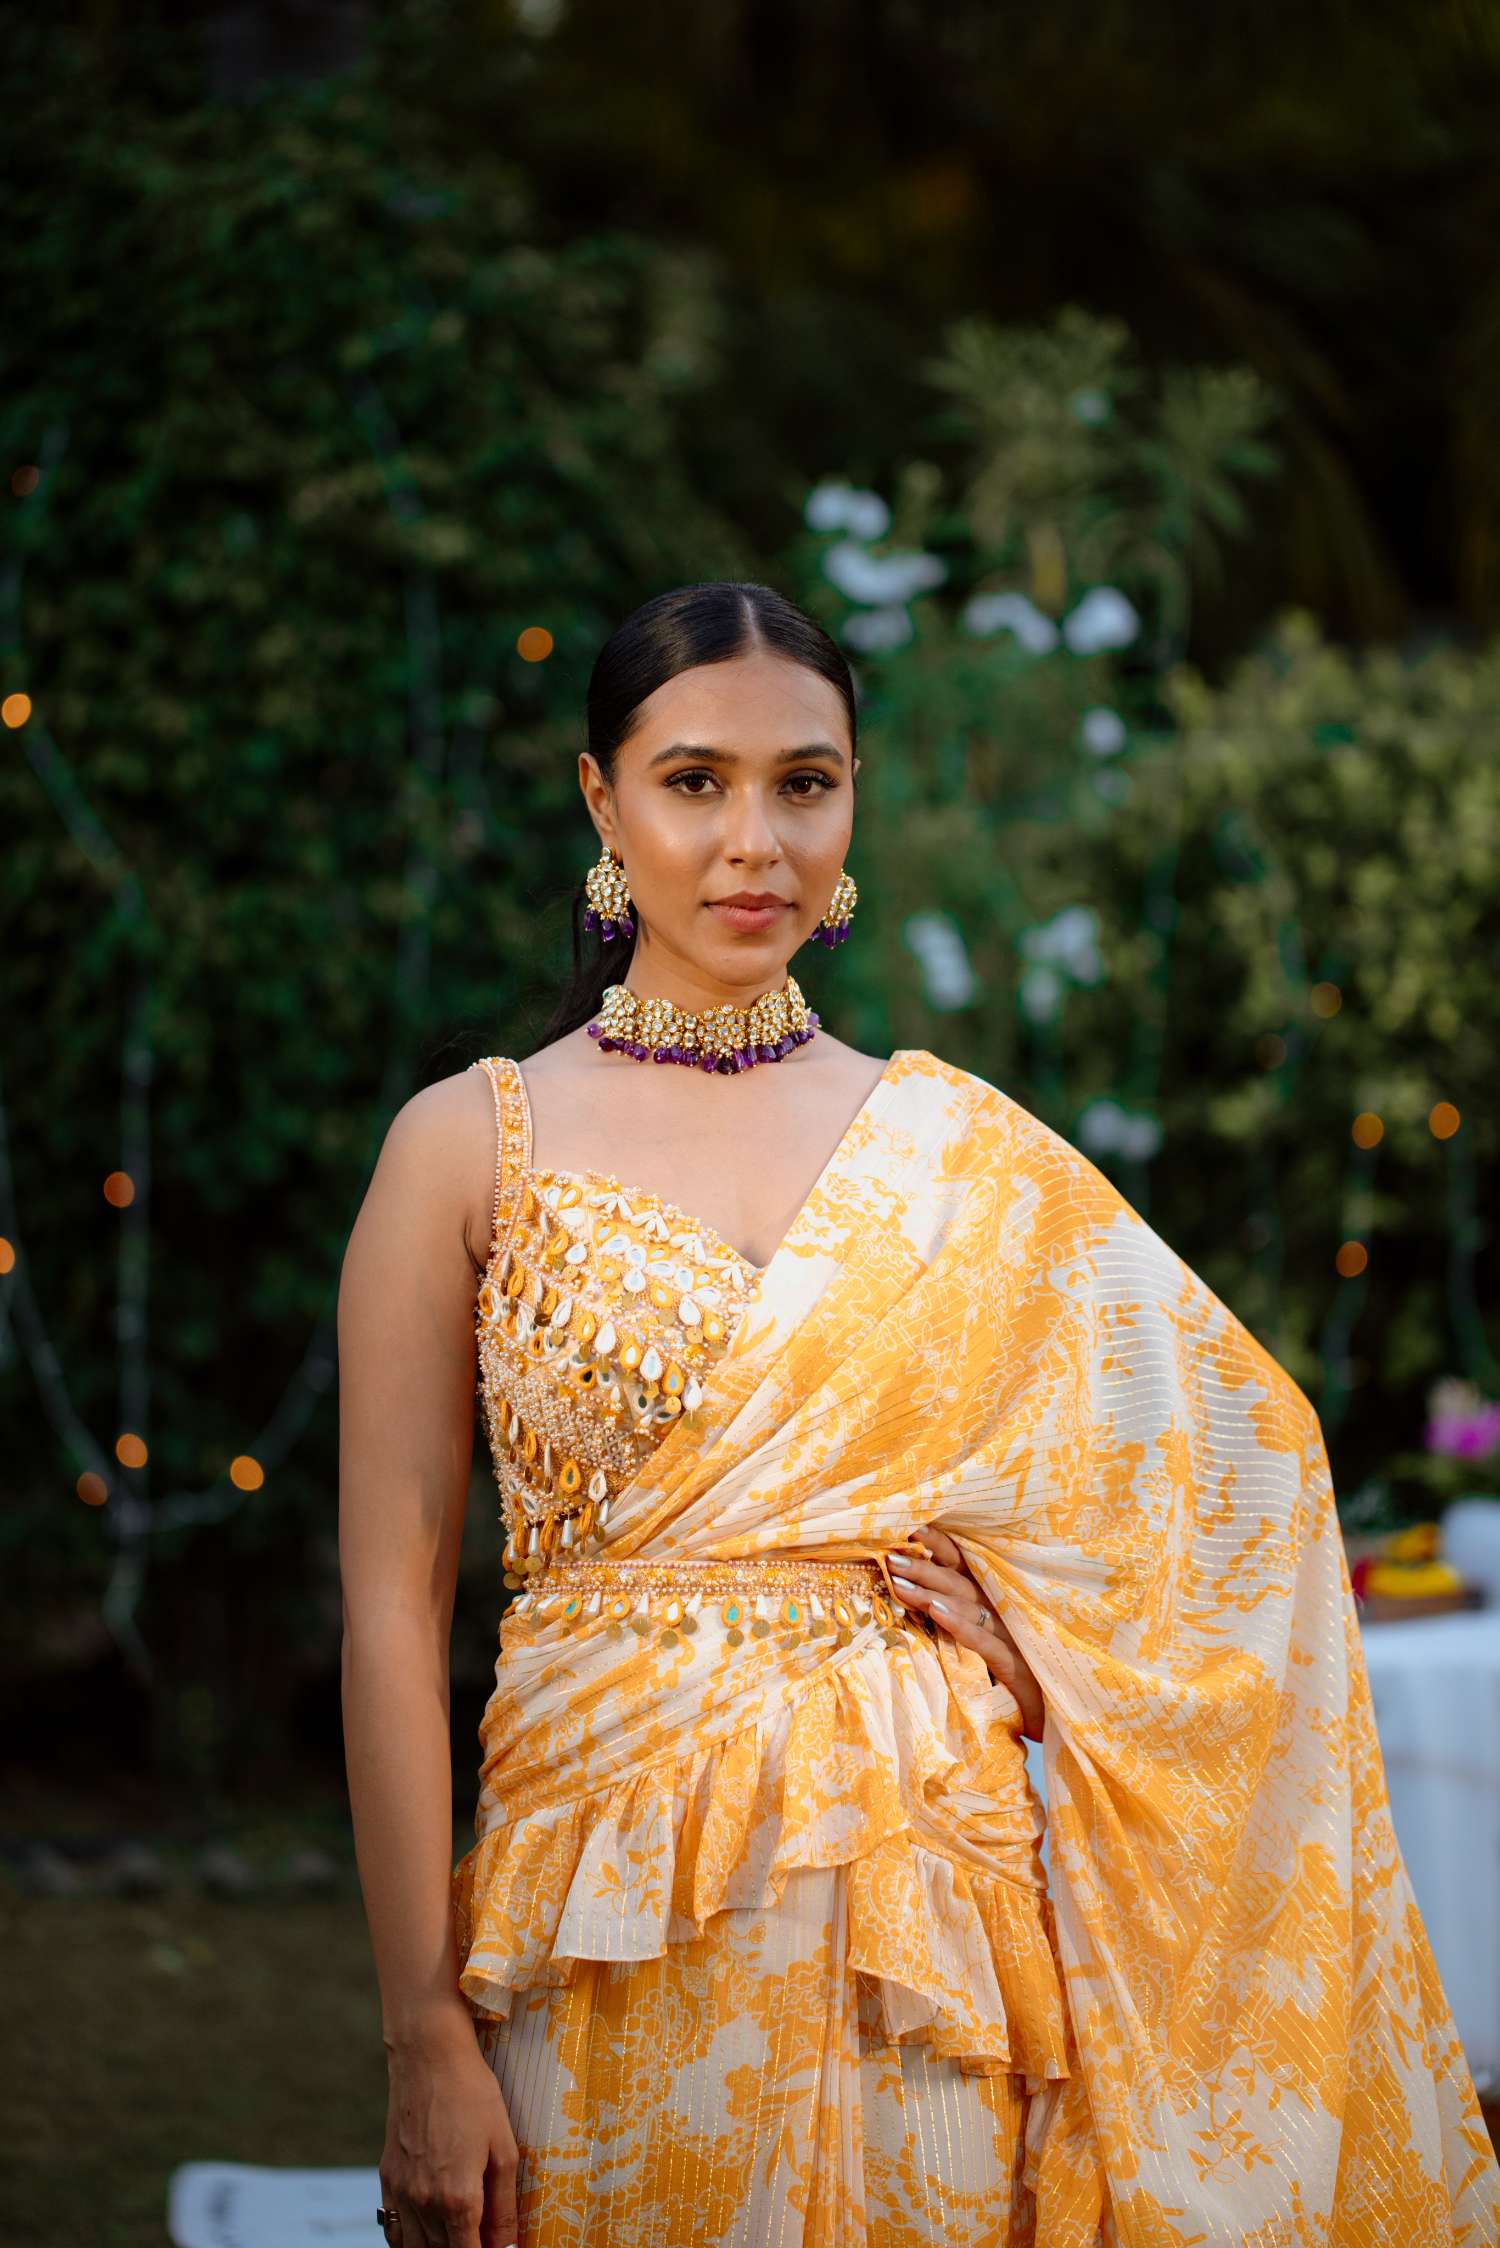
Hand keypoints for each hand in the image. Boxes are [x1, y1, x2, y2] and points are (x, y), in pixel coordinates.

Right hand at [379, 2009, 520, 2247]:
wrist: (429, 2058)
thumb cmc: (474, 2097)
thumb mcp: (504, 2149)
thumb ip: (504, 2206)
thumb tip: (507, 2246)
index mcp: (458, 2199)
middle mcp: (424, 2203)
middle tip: (481, 2234)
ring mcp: (402, 2192)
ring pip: (417, 2247)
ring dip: (437, 2247)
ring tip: (458, 2232)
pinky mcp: (387, 2177)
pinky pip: (393, 2228)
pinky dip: (409, 2240)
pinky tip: (427, 2232)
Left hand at [885, 1525, 1044, 1740]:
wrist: (1055, 1721)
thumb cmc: (1014, 1679)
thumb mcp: (982, 1644)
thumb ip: (956, 1618)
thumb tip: (912, 1595)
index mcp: (994, 1600)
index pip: (963, 1564)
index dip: (937, 1544)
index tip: (907, 1528)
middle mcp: (1004, 1610)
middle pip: (959, 1580)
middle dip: (923, 1565)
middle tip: (889, 1554)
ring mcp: (1013, 1636)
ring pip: (967, 1605)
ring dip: (931, 1592)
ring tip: (899, 1582)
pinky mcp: (1018, 1667)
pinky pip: (983, 1641)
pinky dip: (959, 1624)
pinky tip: (935, 1612)